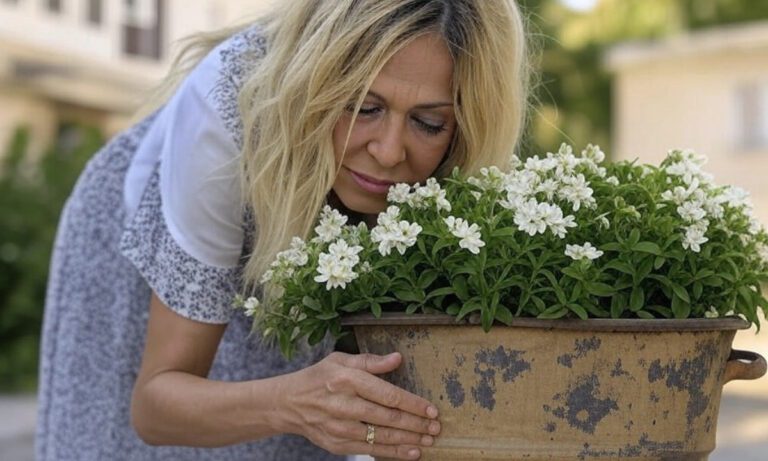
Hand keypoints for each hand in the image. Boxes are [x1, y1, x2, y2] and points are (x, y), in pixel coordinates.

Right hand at [279, 351, 440, 459]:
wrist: (288, 403)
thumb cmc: (319, 377)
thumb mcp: (340, 360)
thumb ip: (371, 361)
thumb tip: (397, 358)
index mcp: (346, 379)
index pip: (387, 394)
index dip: (412, 404)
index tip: (431, 409)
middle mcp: (343, 405)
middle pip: (388, 418)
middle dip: (416, 425)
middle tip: (436, 428)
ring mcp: (339, 428)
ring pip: (381, 437)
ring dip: (409, 441)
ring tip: (428, 441)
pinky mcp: (337, 445)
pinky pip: (370, 450)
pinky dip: (393, 453)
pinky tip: (410, 452)